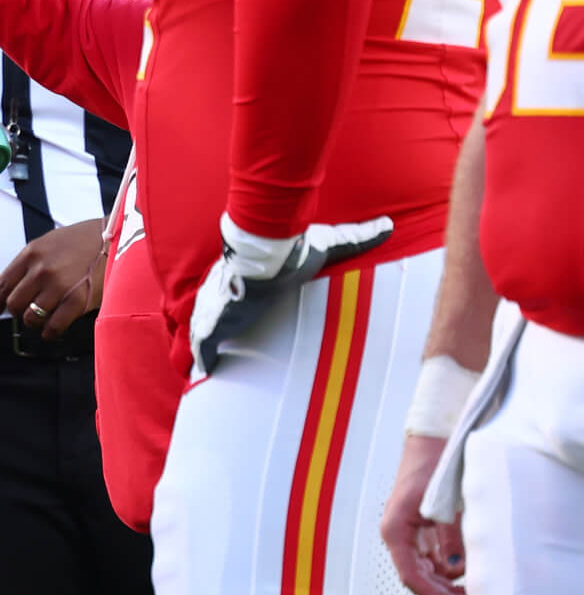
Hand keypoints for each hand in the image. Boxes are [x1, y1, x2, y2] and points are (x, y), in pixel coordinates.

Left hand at [0, 219, 106, 339]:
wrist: (116, 240)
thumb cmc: (83, 240)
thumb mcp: (49, 242)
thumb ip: (26, 262)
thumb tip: (1, 281)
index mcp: (31, 254)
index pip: (4, 283)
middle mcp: (41, 270)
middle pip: (14, 303)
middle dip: (16, 312)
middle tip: (24, 313)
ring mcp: (59, 287)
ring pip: (31, 317)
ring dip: (33, 322)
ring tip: (41, 320)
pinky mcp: (77, 301)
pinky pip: (53, 326)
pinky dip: (49, 332)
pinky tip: (51, 331)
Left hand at [190, 213, 393, 376]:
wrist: (265, 257)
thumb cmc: (291, 252)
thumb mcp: (329, 243)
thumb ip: (357, 237)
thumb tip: (389, 225)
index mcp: (246, 276)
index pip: (236, 289)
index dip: (235, 301)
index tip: (237, 310)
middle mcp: (228, 291)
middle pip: (216, 310)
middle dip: (215, 324)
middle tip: (221, 341)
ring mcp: (216, 308)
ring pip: (204, 328)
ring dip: (206, 341)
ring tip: (210, 359)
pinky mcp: (212, 323)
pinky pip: (204, 345)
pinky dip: (205, 357)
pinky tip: (206, 369)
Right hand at [380, 435, 466, 594]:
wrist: (432, 438)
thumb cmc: (433, 463)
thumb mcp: (445, 503)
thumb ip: (450, 538)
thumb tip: (458, 570)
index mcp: (396, 529)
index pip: (410, 576)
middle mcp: (399, 533)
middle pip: (418, 576)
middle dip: (442, 592)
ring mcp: (409, 531)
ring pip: (425, 569)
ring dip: (446, 581)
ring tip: (473, 586)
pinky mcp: (421, 527)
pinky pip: (432, 556)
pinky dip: (448, 566)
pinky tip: (467, 566)